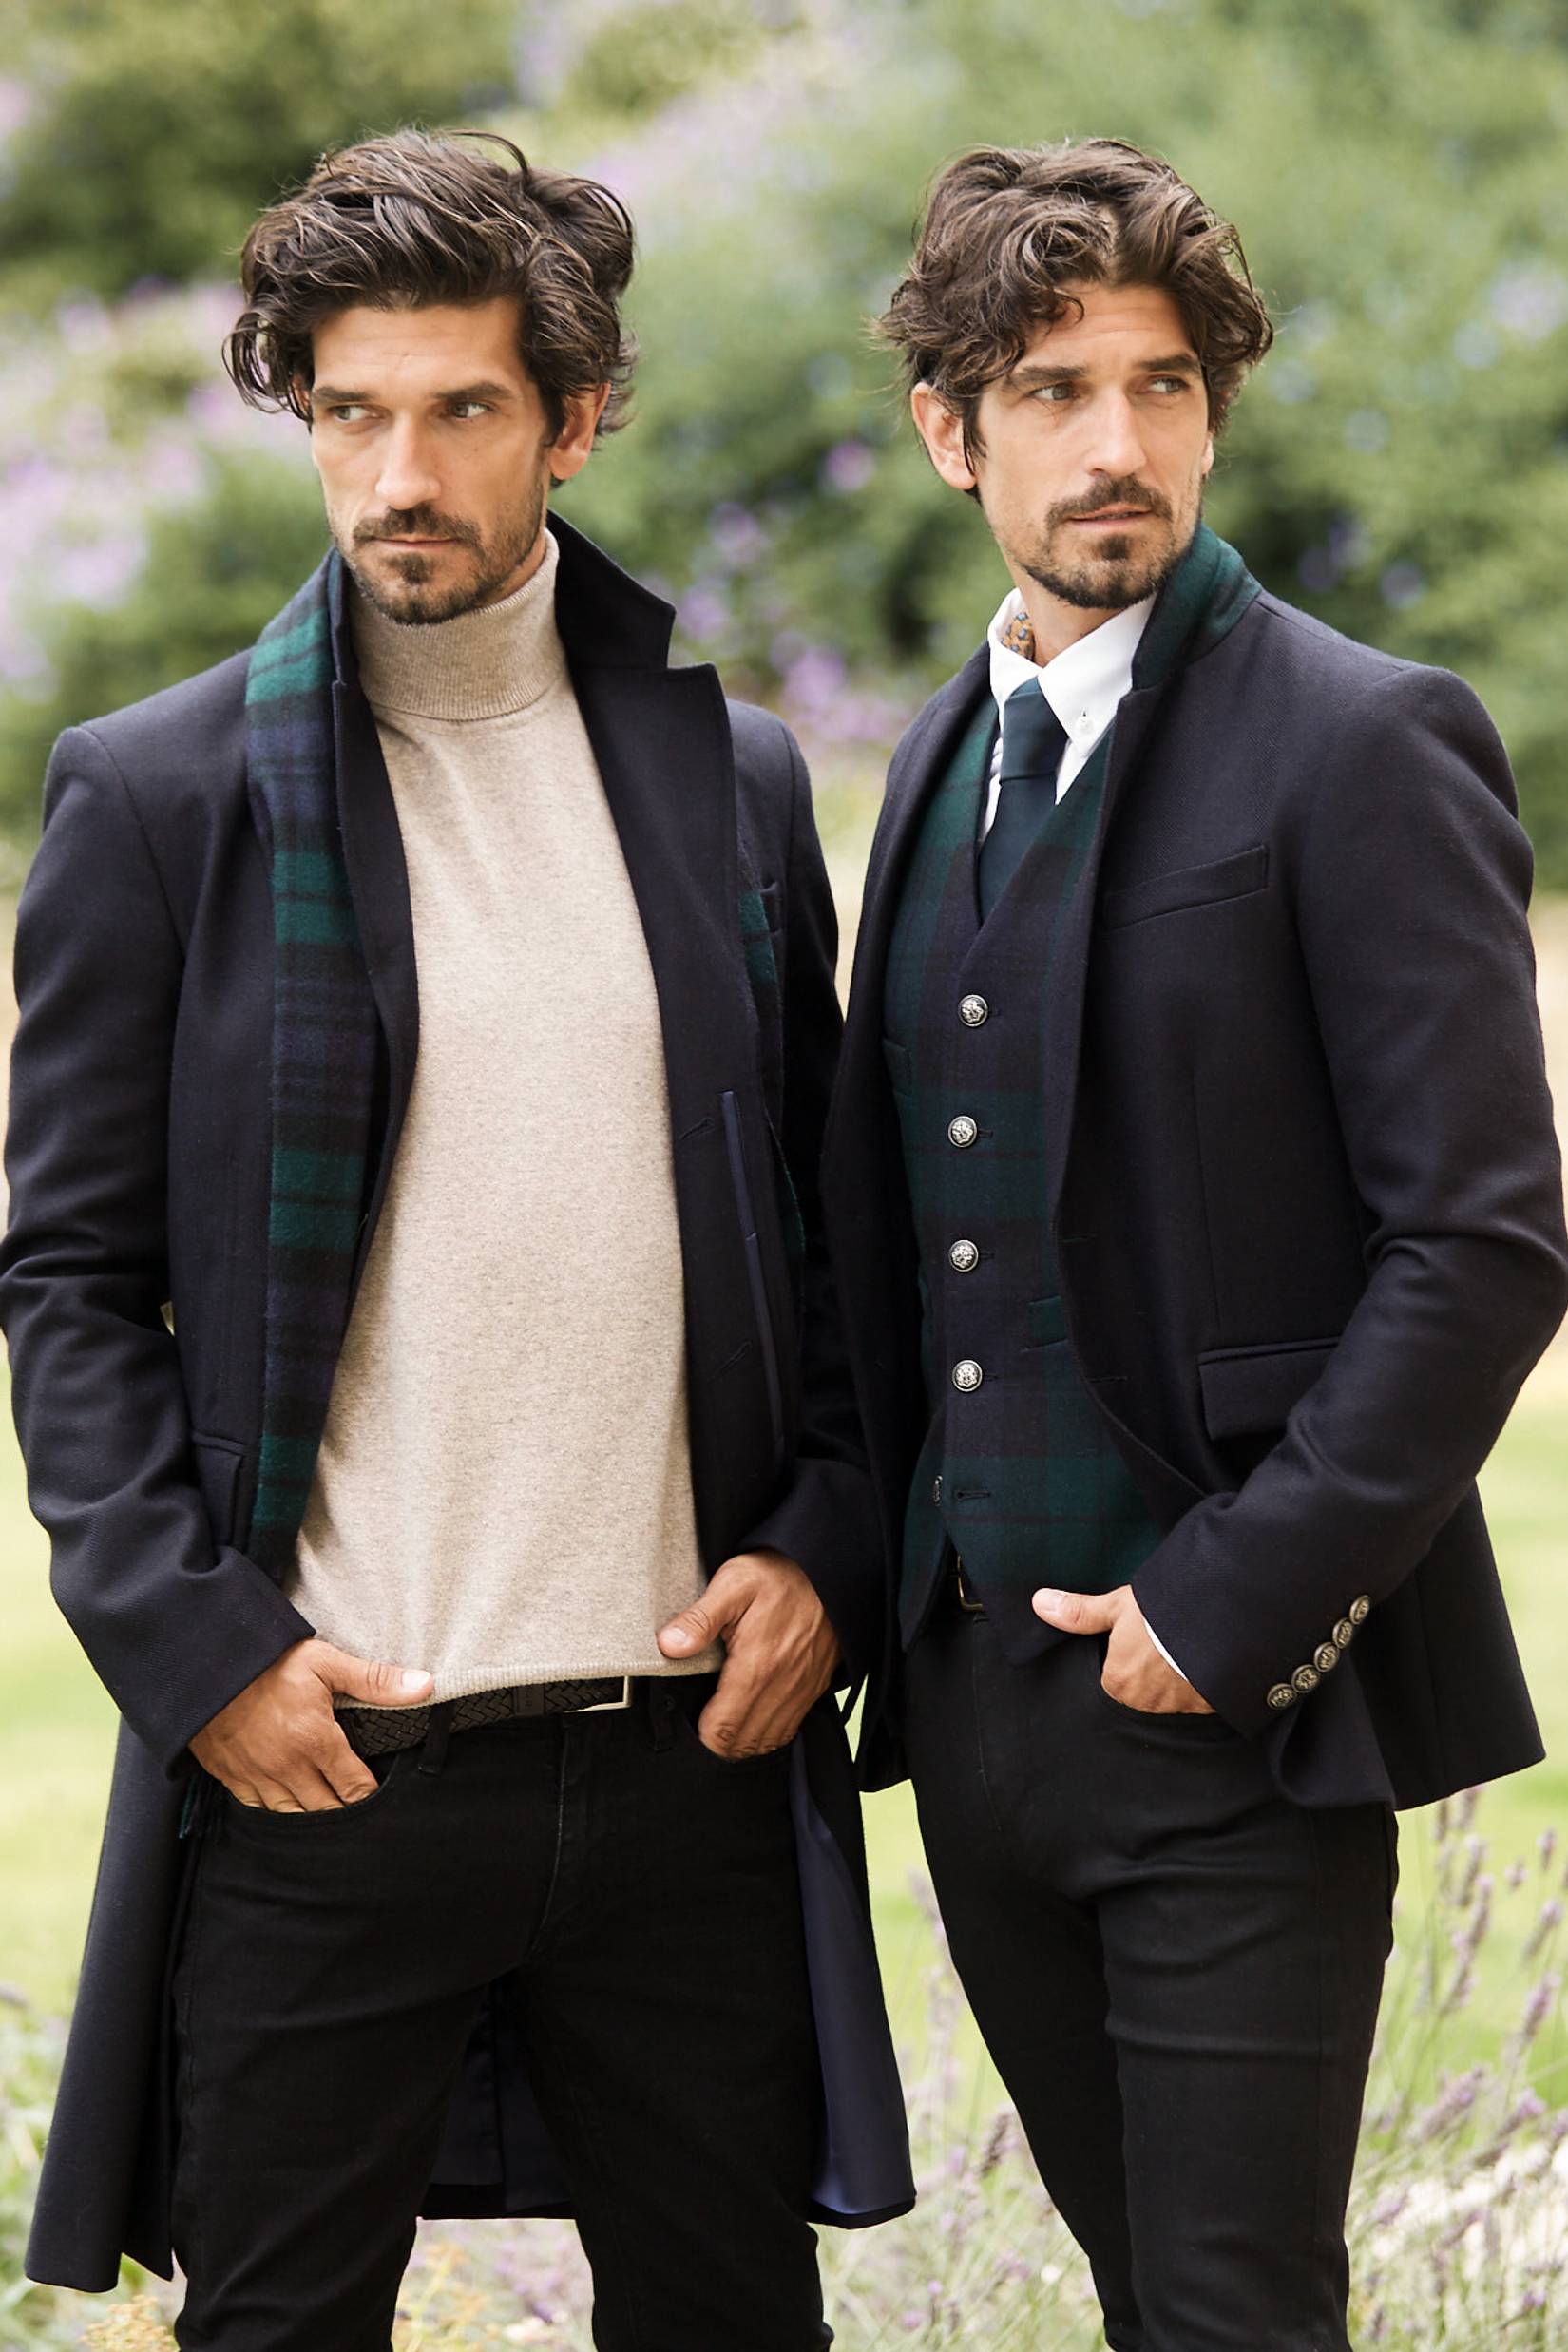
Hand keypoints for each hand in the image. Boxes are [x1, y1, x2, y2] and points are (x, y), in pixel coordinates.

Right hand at [188, 1640, 433, 1810]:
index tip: (382, 1797)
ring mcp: (256, 1776)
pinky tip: (291, 1806)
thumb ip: (375, 1679)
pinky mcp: (231, 1777)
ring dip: (313, 1817)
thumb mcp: (325, 1661)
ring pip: (293, 1817)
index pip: (354, 1788)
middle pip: (326, 1810)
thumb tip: (425, 1686)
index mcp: (314, 1740)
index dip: (370, 1796)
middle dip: (346, 1814)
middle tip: (361, 1814)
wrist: (203, 1663)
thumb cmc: (268, 1659)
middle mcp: (286, 1766)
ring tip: (331, 1813)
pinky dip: (278, 1811)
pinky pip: (260, 1810)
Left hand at [657, 1549, 839, 1757]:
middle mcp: (782, 1688)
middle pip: (743, 1746)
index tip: (688, 1726)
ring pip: (767, 1743)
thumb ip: (699, 1619)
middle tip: (701, 1724)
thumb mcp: (732, 1584)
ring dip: (743, 1742)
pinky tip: (753, 1717)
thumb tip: (669, 1645)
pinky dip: (768, 1733)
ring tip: (724, 1723)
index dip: (701, 1738)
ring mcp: (801, 1692)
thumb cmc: (777, 1575)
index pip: (722, 1731)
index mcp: (756, 1668)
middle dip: (718, 1744)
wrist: (828, 1570)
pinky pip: (790, 1729)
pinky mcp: (814, 1688)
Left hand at [1031, 1584, 1214, 1715]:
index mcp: (1119, 1684)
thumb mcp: (1117, 1606)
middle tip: (1161, 1641)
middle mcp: (1147, 1704)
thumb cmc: (1161, 1614)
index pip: (1114, 1678)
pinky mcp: (1210, 1705)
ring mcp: (1181, 1707)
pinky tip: (1204, 1658)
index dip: (1124, 1657)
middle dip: (1150, 1670)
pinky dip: (1200, 1682)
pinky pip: (1200, 1697)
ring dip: (1176, 1677)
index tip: (1136, 1640)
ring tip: (1184, 1647)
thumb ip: (1079, 1612)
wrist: (1216, 1622)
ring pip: (1171, 1694)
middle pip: (1142, 1689)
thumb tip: (1040, 1604)